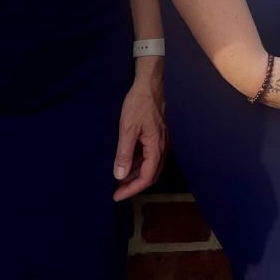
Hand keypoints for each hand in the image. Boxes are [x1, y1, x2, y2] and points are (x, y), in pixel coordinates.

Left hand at [113, 59, 165, 201]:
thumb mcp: (127, 128)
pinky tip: (127, 162)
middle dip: (134, 185)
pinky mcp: (158, 135)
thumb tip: (119, 176)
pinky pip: (150, 156)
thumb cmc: (139, 103)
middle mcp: (163, 147)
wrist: (151, 83)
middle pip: (151, 174)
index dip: (131, 189)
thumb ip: (124, 153)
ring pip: (151, 165)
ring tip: (119, 179)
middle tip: (117, 191)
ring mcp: (162, 141)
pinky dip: (139, 163)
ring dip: (136, 175)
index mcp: (157, 147)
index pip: (146, 177)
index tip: (116, 196)